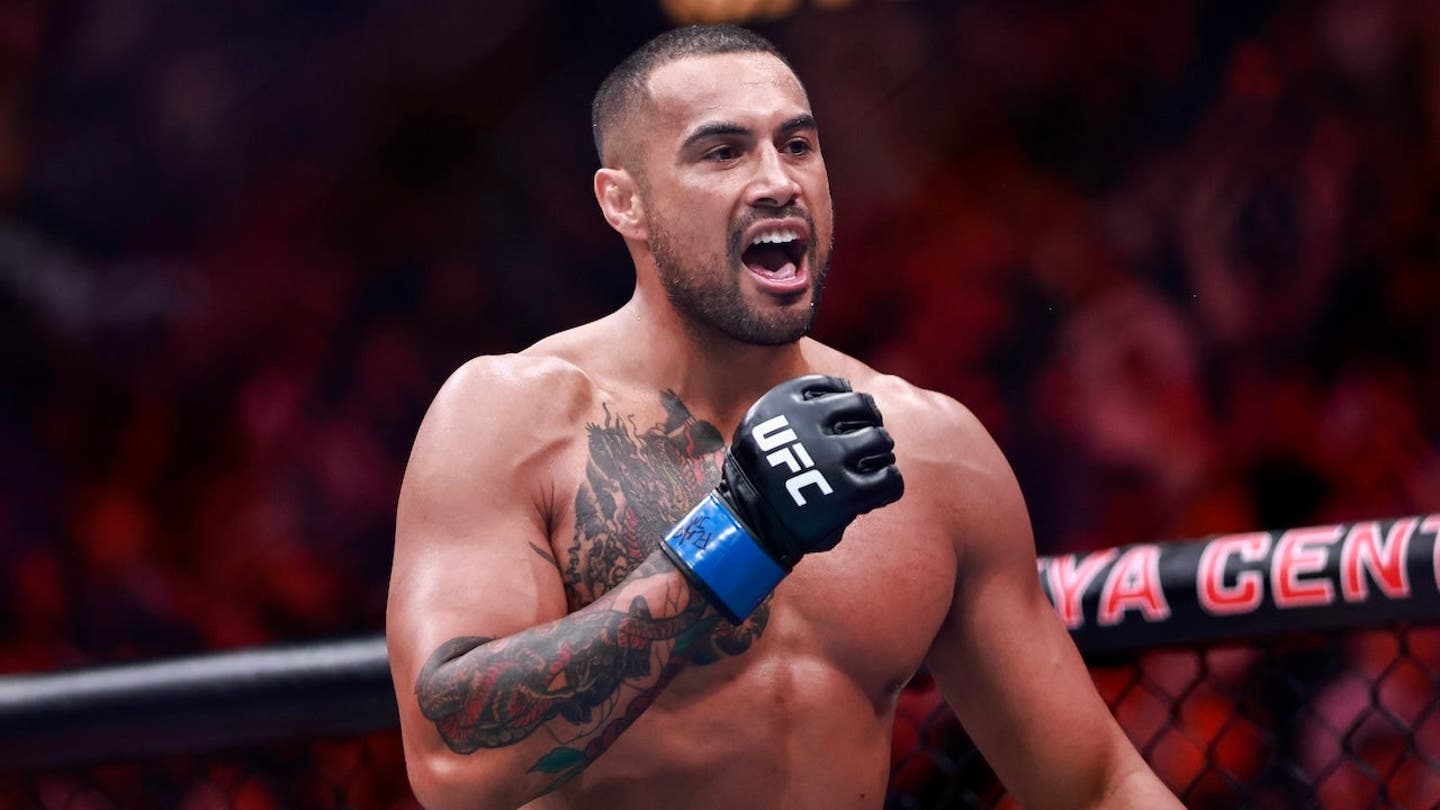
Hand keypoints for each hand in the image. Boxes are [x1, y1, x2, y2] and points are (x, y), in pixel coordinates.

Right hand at [662, 374, 903, 621]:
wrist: (746, 524)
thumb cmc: (757, 478)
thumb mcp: (760, 428)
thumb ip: (795, 410)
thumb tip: (845, 393)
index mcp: (784, 403)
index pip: (834, 386)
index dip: (845, 398)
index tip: (844, 415)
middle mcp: (809, 425)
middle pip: (862, 407)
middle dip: (868, 420)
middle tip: (865, 438)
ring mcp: (831, 458)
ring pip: (879, 439)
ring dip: (881, 450)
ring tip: (874, 462)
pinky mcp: (848, 493)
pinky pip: (889, 479)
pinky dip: (890, 481)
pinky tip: (880, 485)